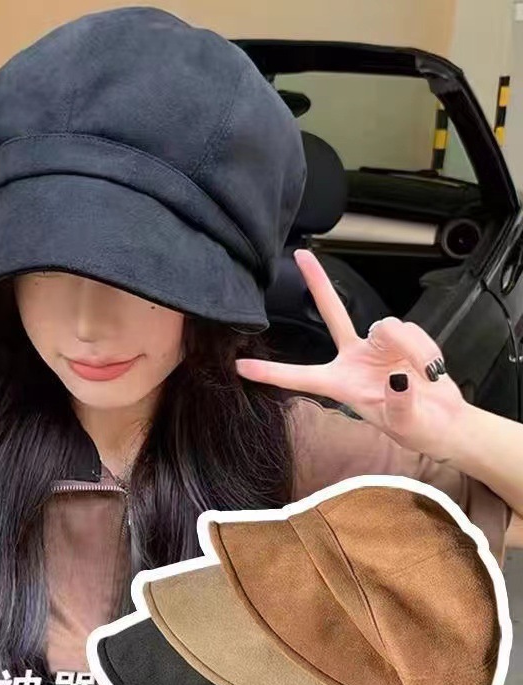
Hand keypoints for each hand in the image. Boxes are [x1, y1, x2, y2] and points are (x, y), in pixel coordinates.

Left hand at [236, 249, 469, 460]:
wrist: (445, 422)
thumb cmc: (418, 428)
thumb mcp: (406, 425)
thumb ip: (399, 404)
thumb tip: (395, 379)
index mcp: (340, 384)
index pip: (301, 376)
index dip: (271, 372)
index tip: (240, 367)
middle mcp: (353, 359)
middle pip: (332, 314)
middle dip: (319, 283)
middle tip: (300, 255)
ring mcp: (377, 346)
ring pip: (389, 325)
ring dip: (412, 347)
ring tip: (427, 375)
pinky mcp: (402, 340)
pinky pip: (413, 331)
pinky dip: (426, 350)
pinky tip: (431, 369)